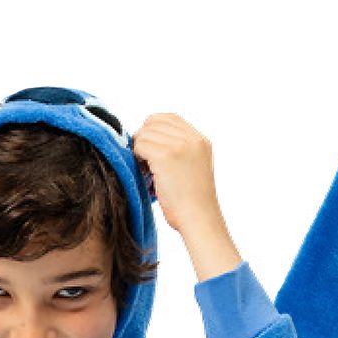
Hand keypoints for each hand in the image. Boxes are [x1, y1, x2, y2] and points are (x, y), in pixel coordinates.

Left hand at [131, 113, 241, 281]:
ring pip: (145, 133)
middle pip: (154, 122)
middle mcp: (192, 138)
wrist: (198, 219)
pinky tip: (144, 172)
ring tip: (146, 168)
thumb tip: (147, 140)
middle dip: (144, 138)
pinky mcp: (166, 155)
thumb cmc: (191, 203)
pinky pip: (139, 145)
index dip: (153, 129)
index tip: (149, 147)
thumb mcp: (193, 168)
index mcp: (201, 140)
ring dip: (139, 149)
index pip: (169, 118)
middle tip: (144, 160)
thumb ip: (179, 150)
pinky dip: (137, 157)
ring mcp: (180, 145)